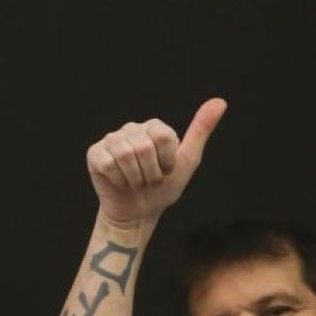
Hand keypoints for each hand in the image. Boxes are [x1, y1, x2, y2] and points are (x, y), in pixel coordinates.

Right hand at [87, 98, 225, 226]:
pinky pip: (108, 163)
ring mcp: (112, 140)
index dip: (166, 161)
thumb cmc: (163, 189)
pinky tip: (119, 183)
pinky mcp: (95, 154)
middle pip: (144, 147)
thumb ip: (201, 130)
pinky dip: (118, 180)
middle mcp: (132, 129)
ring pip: (125, 154)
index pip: (163, 136)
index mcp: (154, 127)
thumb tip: (220, 102)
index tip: (165, 171)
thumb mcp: (187, 161)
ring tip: (136, 182)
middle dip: (150, 173)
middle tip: (149, 181)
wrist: (138, 213)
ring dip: (135, 178)